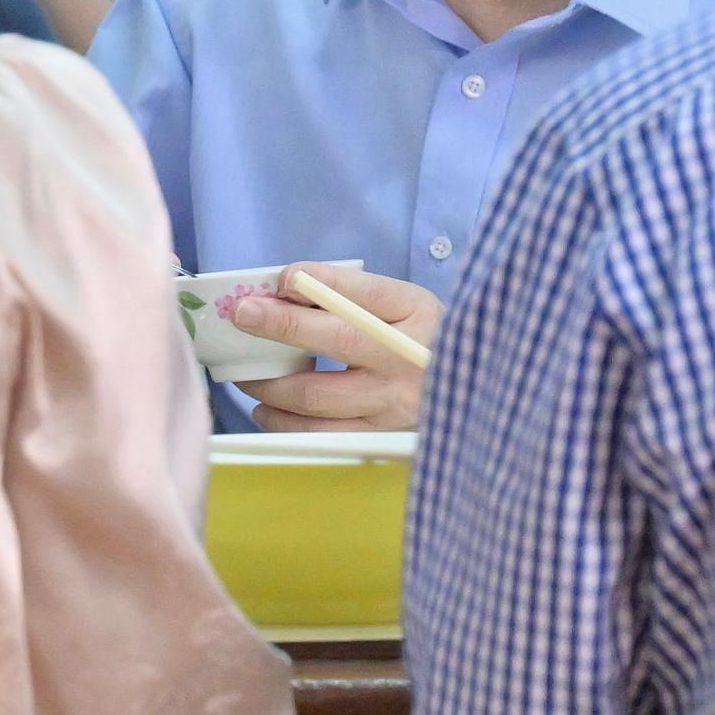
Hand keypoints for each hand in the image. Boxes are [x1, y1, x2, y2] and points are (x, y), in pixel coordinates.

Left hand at [230, 267, 444, 433]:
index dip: (317, 282)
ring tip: (247, 373)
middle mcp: (409, 357)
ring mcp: (396, 403)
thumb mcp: (402, 304)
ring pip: (319, 396)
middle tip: (242, 315)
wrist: (472, 390)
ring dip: (271, 382)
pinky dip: (285, 421)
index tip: (280, 279)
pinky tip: (267, 409)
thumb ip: (351, 294)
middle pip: (337, 340)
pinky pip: (322, 433)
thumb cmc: (421, 338)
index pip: (362, 291)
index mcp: (417, 311)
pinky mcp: (382, 436)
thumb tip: (285, 289)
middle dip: (281, 325)